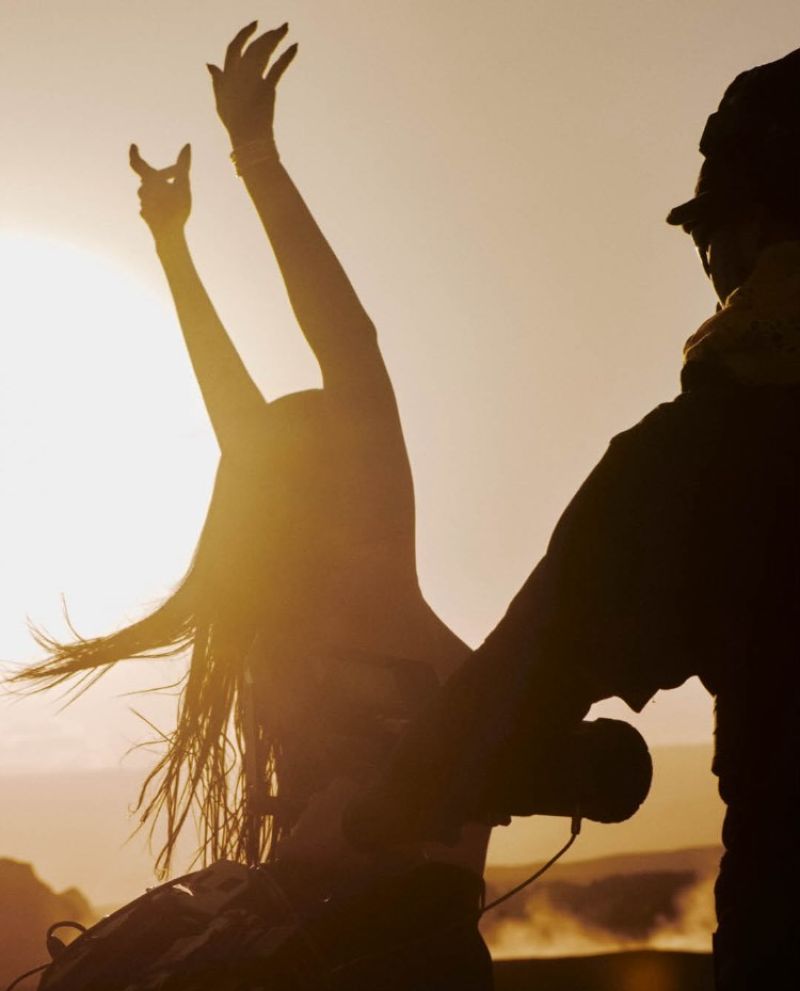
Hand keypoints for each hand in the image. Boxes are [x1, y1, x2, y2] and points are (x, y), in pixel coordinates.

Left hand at [129, 144, 191, 240]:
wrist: (168, 235)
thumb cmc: (176, 209)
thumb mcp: (183, 185)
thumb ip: (184, 165)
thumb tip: (187, 145)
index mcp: (150, 181)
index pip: (137, 163)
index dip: (134, 153)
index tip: (133, 145)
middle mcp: (143, 192)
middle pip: (150, 178)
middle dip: (163, 175)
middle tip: (177, 173)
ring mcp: (144, 204)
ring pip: (151, 192)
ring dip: (161, 188)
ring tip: (175, 192)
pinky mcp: (147, 216)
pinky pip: (152, 204)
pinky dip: (160, 201)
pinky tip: (167, 207)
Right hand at [207, 21, 296, 147]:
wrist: (248, 138)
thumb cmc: (235, 123)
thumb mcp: (221, 101)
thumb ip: (217, 81)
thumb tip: (210, 64)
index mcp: (226, 76)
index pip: (233, 48)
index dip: (243, 35)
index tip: (254, 25)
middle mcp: (238, 74)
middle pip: (252, 47)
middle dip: (266, 34)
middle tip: (280, 27)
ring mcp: (252, 80)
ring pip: (264, 52)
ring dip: (276, 38)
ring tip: (286, 29)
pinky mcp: (267, 88)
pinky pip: (278, 67)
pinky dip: (288, 56)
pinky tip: (295, 46)